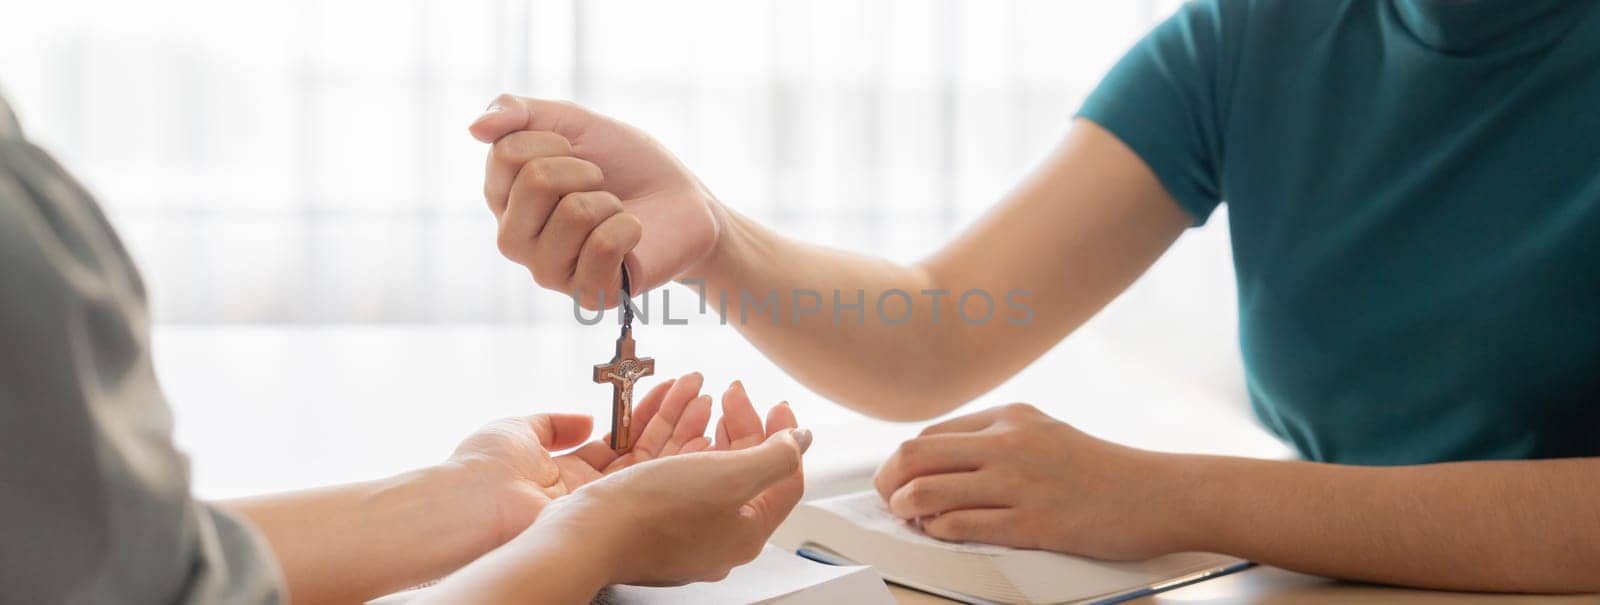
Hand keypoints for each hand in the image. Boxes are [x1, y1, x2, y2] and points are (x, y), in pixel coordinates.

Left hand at [449, 372, 730, 546]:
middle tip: (702, 392)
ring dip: (684, 433)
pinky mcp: (610, 511)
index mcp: (567, 470)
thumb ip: (556, 423)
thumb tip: (587, 419)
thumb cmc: (484, 466)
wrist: (469, 504)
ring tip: (709, 402)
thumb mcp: (520, 428)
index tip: (673, 391)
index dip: (648, 415)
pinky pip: (651, 482)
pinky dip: (680, 458)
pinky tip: (702, 434)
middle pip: (644, 452)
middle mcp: (590, 490)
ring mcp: (603, 503)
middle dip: (675, 420)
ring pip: (654, 466)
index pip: (620, 441)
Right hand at [467, 95, 719, 306]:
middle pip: (536, 181)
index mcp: (504, 198)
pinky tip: (630, 238)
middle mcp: (516, 239)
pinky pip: (603, 246)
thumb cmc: (627, 165)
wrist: (684, 201)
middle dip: (584, 169)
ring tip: (614, 213)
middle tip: (600, 185)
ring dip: (609, 201)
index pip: (507, 153)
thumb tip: (474, 128)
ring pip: (574, 213)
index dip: (556, 142)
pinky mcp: (587, 294)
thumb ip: (519, 114)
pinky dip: (629, 228)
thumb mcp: (573, 123)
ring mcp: (548, 272)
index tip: (576, 154)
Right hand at [517, 384, 807, 587]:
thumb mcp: (731, 475)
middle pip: (746, 473)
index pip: (785, 480)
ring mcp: (684, 531)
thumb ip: (776, 456)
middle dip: (744, 425)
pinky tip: (674, 426)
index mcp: (746, 533)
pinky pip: (678, 477)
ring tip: (704, 399)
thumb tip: (802, 441)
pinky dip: (682, 446)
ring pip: (710, 471)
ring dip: (712, 429)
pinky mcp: (653, 521)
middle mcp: (718, 537)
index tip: (776, 405)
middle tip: (734, 393)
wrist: (585, 537)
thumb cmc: (653, 513)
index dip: (786, 436)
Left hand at [874, 403, 1187, 559]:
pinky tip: (938, 531)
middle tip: (887, 498)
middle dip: (888, 480)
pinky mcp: (1033, 523)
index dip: (904, 461)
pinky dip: (938, 530)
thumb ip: (998, 440)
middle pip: (916, 455)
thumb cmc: (1101, 469)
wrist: (1157, 492)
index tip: (899, 479)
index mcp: (1010, 417)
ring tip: (908, 517)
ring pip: (929, 490)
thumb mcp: (1045, 433)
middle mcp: (1008, 443)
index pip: (931, 434)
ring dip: (905, 507)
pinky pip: (961, 525)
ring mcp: (1019, 483)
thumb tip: (943, 462)